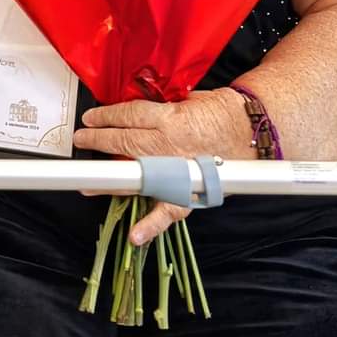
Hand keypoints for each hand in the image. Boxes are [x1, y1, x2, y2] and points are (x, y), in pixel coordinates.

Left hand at [74, 90, 252, 246]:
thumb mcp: (188, 99)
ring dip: (110, 181)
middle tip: (81, 142)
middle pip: (125, 143)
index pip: (128, 117)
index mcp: (170, 119)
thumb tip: (136, 114)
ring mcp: (178, 173)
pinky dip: (151, 226)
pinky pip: (168, 213)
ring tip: (89, 183)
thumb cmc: (222, 112)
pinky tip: (134, 236)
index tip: (90, 119)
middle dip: (98, 142)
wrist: (254, 131)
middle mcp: (170, 146)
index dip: (105, 117)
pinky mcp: (190, 194)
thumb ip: (161, 109)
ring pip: (137, 176)